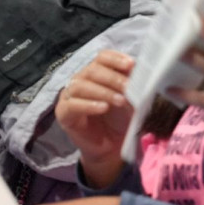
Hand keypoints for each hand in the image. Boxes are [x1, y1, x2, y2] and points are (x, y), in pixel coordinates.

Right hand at [56, 51, 134, 186]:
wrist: (111, 147)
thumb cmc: (120, 121)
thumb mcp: (131, 100)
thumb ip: (133, 85)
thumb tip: (140, 72)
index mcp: (96, 73)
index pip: (102, 57)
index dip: (115, 59)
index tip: (131, 65)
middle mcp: (80, 80)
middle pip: (92, 70)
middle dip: (112, 78)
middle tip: (128, 87)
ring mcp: (69, 96)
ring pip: (81, 85)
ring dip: (102, 91)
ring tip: (119, 100)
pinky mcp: (63, 113)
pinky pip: (73, 104)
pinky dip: (89, 105)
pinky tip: (103, 108)